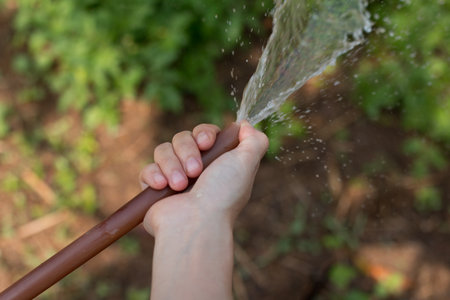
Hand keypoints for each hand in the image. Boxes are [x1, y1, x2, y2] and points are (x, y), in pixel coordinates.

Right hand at [139, 121, 267, 235]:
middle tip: (196, 172)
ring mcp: (173, 177)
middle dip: (187, 152)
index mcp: (217, 162)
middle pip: (182, 138)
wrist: (194, 225)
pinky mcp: (154, 188)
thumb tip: (246, 125)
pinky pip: (147, 168)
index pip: (204, 133)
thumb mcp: (246, 164)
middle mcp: (196, 168)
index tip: (206, 143)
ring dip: (172, 166)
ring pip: (163, 150)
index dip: (204, 133)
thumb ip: (254, 141)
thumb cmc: (221, 196)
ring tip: (179, 186)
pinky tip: (162, 187)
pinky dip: (154, 175)